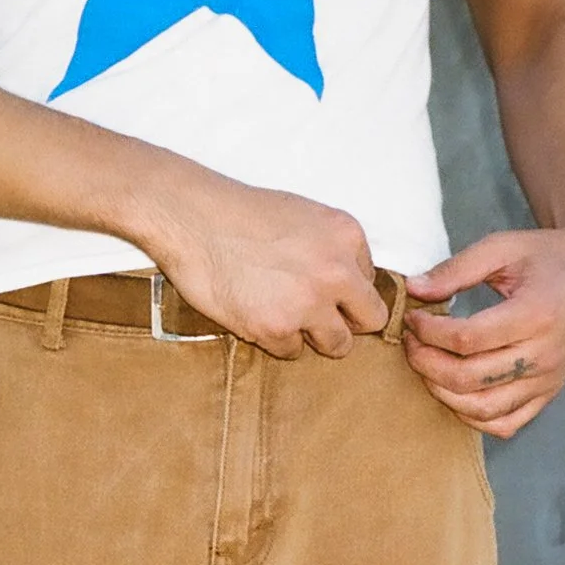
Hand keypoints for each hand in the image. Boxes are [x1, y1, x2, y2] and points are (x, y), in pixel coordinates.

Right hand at [154, 179, 387, 359]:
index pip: (371, 283)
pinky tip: (254, 313)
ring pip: (337, 344)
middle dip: (346, 322)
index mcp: (347, 236)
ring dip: (313, 337)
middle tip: (317, 316)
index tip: (324, 290)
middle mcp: (336, 271)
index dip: (346, 291)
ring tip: (284, 316)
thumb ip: (332, 248)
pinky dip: (274, 339)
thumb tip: (346, 283)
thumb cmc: (241, 213)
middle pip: (370, 320)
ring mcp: (307, 302)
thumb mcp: (304, 215)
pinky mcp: (275, 327)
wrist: (193, 218)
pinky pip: (291, 351)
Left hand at [402, 219, 564, 437]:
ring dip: (442, 392)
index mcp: (535, 314)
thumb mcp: (503, 247)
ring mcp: (548, 380)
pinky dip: (473, 416)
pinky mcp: (548, 393)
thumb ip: (456, 269)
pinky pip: (505, 423)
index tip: (412, 317)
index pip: (466, 339)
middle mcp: (544, 355)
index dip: (428, 332)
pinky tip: (455, 391)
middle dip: (425, 362)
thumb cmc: (550, 257)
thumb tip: (413, 289)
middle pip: (468, 377)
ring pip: (482, 408)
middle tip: (410, 342)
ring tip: (426, 365)